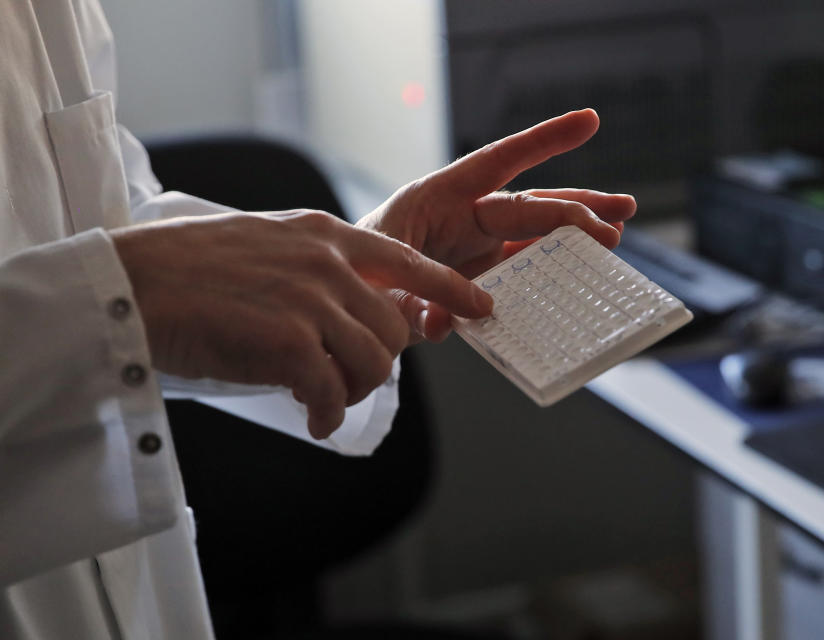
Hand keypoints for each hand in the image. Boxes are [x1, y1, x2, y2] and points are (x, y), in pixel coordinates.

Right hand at [112, 210, 491, 438]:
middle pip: (391, 329)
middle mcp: (327, 263)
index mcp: (325, 235)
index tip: (480, 307)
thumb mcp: (266, 244)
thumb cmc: (187, 270)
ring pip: (373, 362)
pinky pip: (333, 392)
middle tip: (343, 383)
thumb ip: (316, 267)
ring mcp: (310, 300)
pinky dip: (328, 415)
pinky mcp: (288, 341)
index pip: (408, 261)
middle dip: (376, 364)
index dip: (450, 289)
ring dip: (354, 391)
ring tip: (322, 399)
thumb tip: (351, 308)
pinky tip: (314, 419)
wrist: (131, 285)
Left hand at [358, 109, 635, 341]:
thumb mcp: (376, 287)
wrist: (343, 299)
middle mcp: (462, 216)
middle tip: (616, 223)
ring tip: (619, 232)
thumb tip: (448, 322)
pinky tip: (585, 273)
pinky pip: (524, 268)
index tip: (588, 122)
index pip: (496, 163)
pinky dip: (554, 269)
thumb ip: (411, 306)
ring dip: (577, 232)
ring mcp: (475, 245)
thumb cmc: (354, 276)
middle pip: (528, 205)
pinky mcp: (481, 274)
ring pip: (535, 232)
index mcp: (435, 199)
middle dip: (574, 210)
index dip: (541, 143)